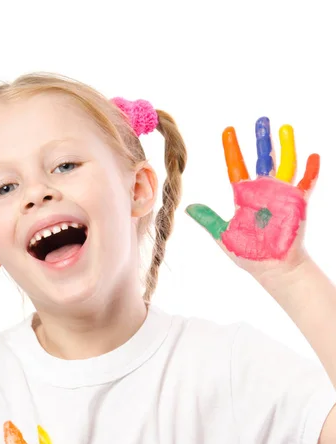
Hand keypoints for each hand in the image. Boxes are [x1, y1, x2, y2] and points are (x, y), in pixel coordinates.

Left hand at [186, 117, 319, 276]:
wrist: (271, 267)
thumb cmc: (248, 253)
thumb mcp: (222, 234)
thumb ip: (208, 219)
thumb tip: (188, 208)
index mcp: (244, 196)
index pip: (236, 167)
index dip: (233, 149)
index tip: (228, 131)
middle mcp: (263, 190)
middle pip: (262, 159)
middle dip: (261, 139)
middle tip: (261, 119)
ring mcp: (281, 194)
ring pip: (285, 164)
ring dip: (286, 147)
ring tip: (284, 128)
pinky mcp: (297, 203)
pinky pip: (306, 183)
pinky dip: (310, 171)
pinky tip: (312, 155)